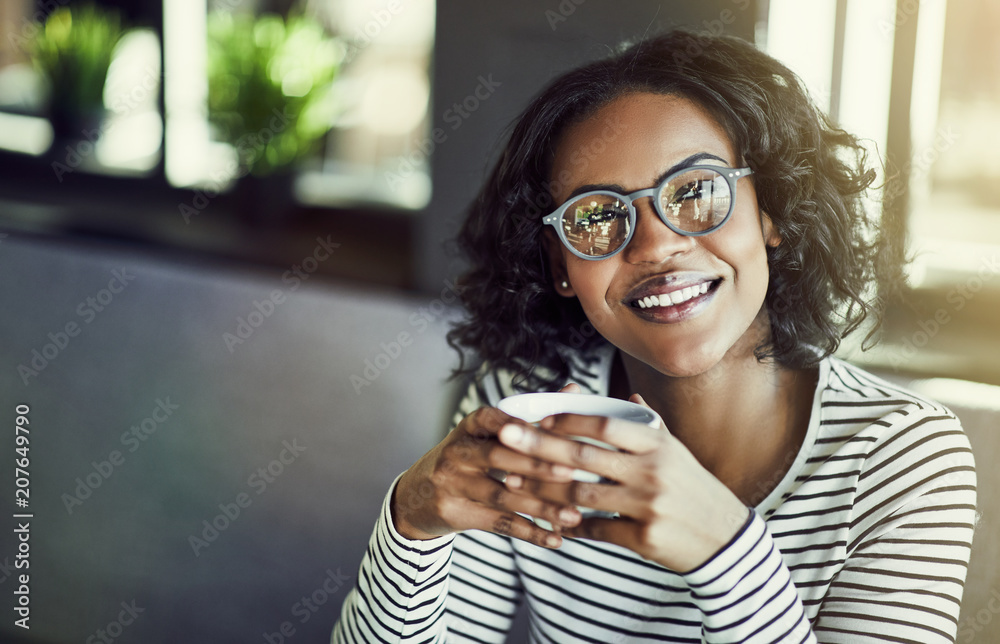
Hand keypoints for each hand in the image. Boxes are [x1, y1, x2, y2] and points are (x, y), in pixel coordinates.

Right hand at [391, 385, 585, 548]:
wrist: (416, 497)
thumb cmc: (466, 460)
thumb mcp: (487, 434)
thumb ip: (530, 417)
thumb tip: (574, 389)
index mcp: (469, 426)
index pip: (495, 420)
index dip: (523, 427)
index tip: (556, 433)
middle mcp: (456, 452)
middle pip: (498, 457)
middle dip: (537, 465)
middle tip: (573, 472)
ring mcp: (452, 484)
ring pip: (501, 495)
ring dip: (540, 507)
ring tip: (573, 515)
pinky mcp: (455, 513)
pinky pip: (497, 523)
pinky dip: (529, 532)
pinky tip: (554, 538)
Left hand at [496, 394, 750, 571]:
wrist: (725, 539)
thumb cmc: (694, 489)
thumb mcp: (676, 452)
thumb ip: (647, 426)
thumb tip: (627, 396)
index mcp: (656, 444)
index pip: (604, 423)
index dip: (567, 420)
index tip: (537, 419)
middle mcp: (652, 471)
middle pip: (583, 456)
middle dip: (538, 447)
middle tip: (504, 440)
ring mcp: (648, 505)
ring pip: (582, 496)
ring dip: (546, 491)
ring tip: (517, 485)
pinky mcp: (645, 538)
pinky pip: (596, 531)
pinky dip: (572, 527)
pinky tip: (553, 524)